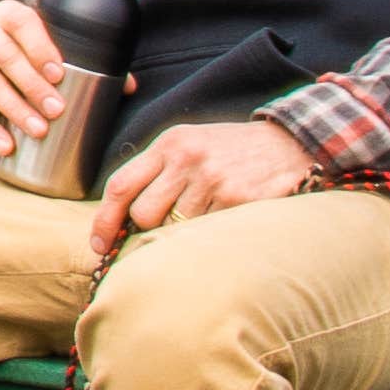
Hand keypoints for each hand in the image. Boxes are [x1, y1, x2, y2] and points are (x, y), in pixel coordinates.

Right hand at [0, 0, 79, 156]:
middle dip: (32, 86)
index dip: (40, 49)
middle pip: (6, 57)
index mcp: (5, 13)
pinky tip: (4, 144)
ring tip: (37, 130)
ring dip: (14, 109)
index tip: (58, 75)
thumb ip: (55, 53)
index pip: (23, 25)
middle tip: (54, 110)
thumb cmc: (12, 44)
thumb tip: (96, 85)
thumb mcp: (31, 36)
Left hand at [92, 119, 316, 251]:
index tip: (100, 245)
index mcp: (170, 143)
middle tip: (171, 223)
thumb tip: (124, 218)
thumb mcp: (191, 145)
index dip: (104, 221)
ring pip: (175, 228)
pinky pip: (207, 232)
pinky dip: (212, 233)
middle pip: (144, 214)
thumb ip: (159, 173)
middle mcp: (187, 159)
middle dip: (150, 228)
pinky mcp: (237, 199)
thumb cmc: (232, 151)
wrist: (290, 144)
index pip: (120, 185)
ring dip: (185, 232)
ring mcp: (213, 179)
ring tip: (207, 214)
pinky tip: (227, 217)